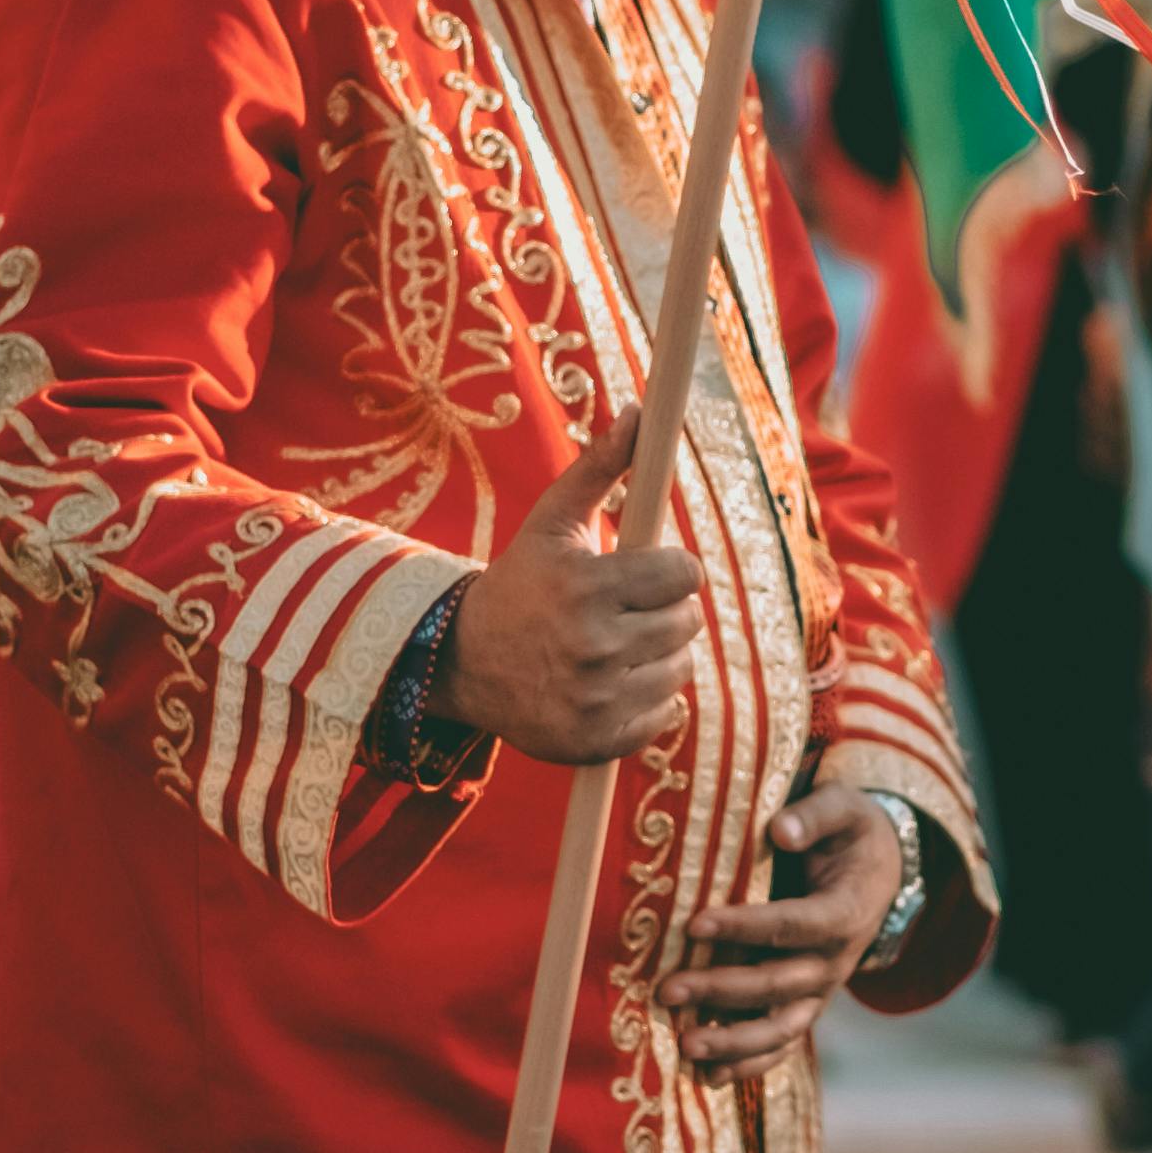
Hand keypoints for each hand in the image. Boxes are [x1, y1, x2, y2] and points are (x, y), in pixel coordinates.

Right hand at [431, 424, 703, 764]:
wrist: (463, 663)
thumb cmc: (520, 583)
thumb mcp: (552, 523)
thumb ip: (599, 467)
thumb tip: (639, 413)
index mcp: (587, 586)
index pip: (684, 573)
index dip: (672, 569)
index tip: (651, 571)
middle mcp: (593, 645)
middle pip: (688, 622)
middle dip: (665, 610)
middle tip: (628, 610)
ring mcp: (595, 698)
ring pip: (681, 669)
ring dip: (661, 655)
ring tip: (619, 646)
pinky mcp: (596, 740)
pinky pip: (665, 715)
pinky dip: (650, 700)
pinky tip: (613, 684)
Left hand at [661, 784, 903, 1074]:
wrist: (877, 870)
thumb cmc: (848, 833)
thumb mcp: (842, 808)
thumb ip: (815, 815)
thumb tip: (780, 831)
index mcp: (845, 912)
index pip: (793, 925)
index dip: (746, 928)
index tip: (695, 925)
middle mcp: (835, 961)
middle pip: (779, 984)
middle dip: (722, 990)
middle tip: (668, 989)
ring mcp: (821, 990)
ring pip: (782, 1028)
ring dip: (733, 1042)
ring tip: (685, 1046)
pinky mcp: (806, 1006)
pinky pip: (781, 1045)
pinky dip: (747, 1065)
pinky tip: (707, 1078)